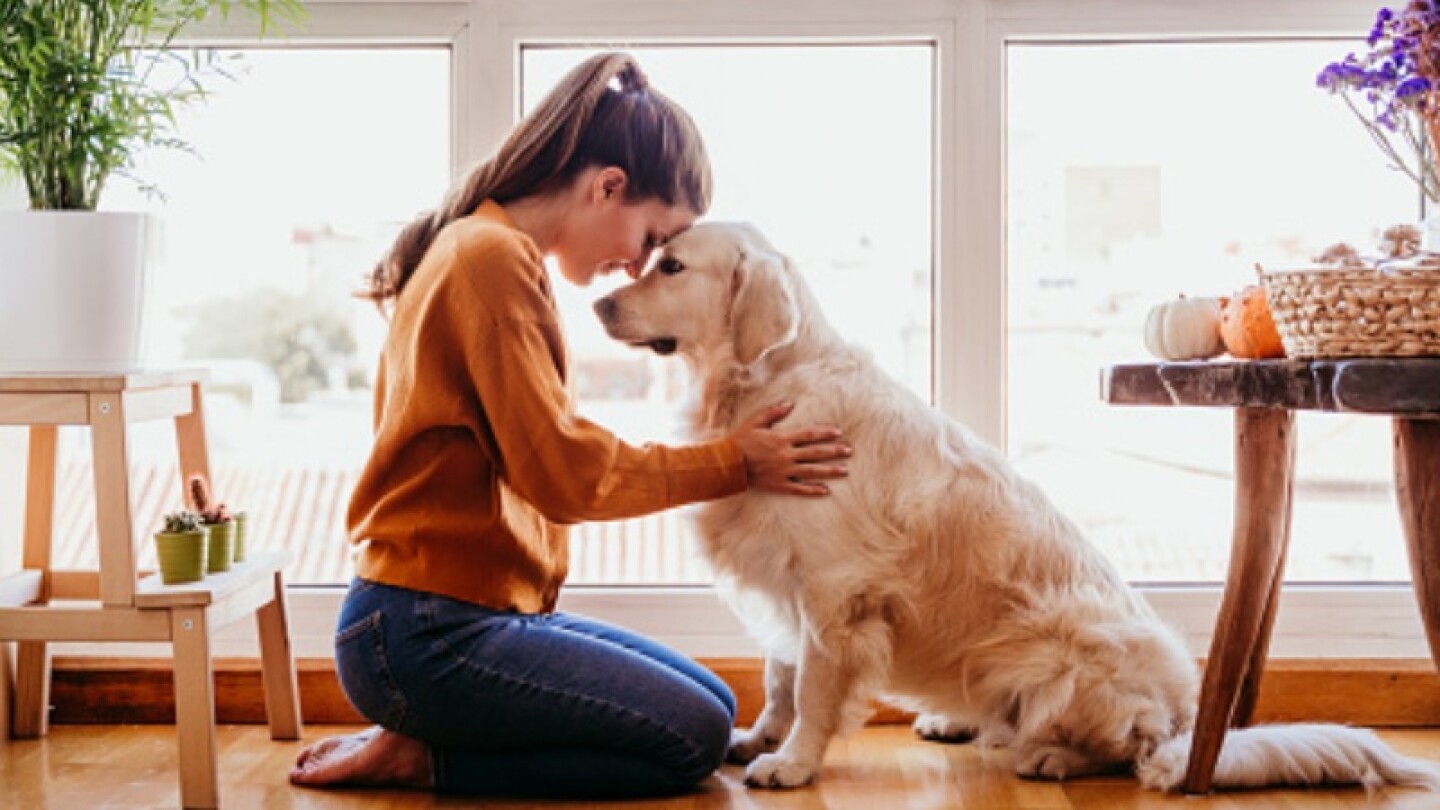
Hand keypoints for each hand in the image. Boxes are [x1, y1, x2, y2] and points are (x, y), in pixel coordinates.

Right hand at [729, 402, 849, 496]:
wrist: (727, 464)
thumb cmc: (739, 441)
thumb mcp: (755, 422)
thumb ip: (773, 412)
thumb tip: (790, 403)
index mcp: (781, 439)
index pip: (809, 435)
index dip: (824, 433)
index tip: (838, 433)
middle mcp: (786, 455)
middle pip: (815, 453)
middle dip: (834, 452)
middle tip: (849, 451)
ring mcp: (783, 471)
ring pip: (812, 471)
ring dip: (830, 471)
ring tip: (844, 471)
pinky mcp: (779, 485)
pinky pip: (799, 488)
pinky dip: (813, 489)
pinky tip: (825, 490)